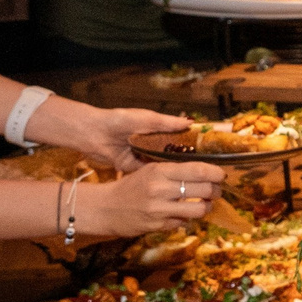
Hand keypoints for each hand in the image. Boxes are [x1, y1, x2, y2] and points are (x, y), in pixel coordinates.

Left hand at [36, 102, 189, 171]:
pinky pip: (148, 174)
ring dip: (171, 171)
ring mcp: (143, 157)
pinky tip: (170, 183)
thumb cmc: (119, 120)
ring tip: (190, 179)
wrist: (92, 133)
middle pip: (173, 155)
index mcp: (157, 131)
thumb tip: (190, 123)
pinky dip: (156, 178)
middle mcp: (152, 145)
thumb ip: (167, 122)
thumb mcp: (146, 119)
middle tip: (202, 171)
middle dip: (185, 161)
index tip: (208, 153)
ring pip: (162, 166)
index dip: (192, 145)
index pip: (180, 139)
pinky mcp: (133, 168)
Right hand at [80, 161, 228, 236]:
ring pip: (200, 209)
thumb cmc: (132, 186)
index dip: (216, 173)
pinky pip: (184, 223)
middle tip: (215, 190)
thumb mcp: (150, 171)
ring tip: (204, 204)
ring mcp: (159, 209)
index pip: (199, 170)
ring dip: (207, 207)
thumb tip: (207, 171)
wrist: (105, 208)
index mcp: (160, 171)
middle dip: (215, 191)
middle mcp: (160, 189)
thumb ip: (175, 170)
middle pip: (205, 190)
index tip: (221, 175)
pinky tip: (181, 214)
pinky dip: (187, 219)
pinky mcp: (158, 226)